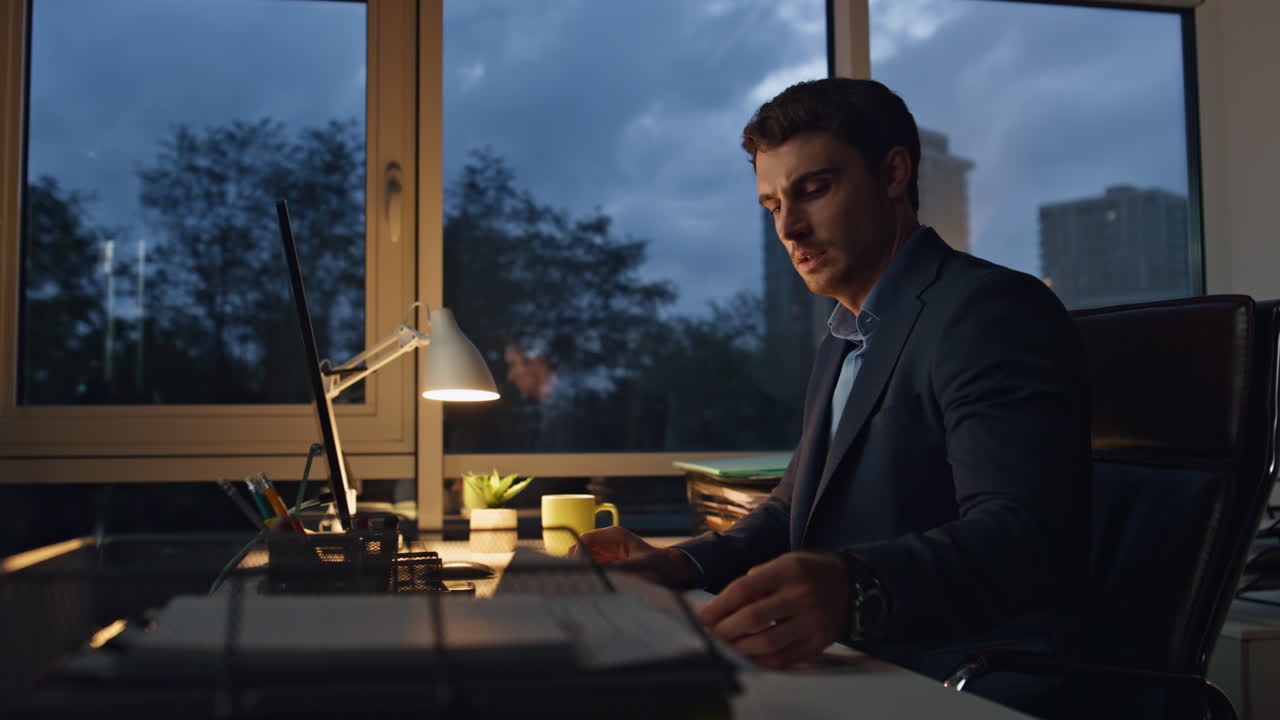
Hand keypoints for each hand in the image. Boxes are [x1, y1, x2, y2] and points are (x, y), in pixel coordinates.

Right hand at [570, 526, 700, 587]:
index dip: (577, 553)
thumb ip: (617, 568)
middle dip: (578, 563)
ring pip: (584, 560)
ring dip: (583, 570)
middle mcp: (608, 542)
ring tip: (585, 585)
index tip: (576, 569)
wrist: (673, 572)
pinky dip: (590, 575)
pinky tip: (593, 586)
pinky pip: (592, 568)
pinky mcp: (609, 564)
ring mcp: (607, 553)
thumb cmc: (660, 567)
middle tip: (580, 580)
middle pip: (581, 549)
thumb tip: (597, 572)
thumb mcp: (639, 568)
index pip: (585, 539)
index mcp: (615, 535)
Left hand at [697, 551, 850, 668]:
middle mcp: (801, 595)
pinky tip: (749, 657)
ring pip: (768, 642)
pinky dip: (763, 661)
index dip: (719, 605)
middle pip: (754, 617)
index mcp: (788, 570)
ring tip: (726, 647)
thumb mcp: (785, 563)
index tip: (703, 617)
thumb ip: (757, 580)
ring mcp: (812, 621)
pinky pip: (786, 658)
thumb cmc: (809, 573)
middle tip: (711, 635)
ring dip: (740, 648)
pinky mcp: (819, 642)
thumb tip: (726, 605)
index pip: (745, 588)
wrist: (853, 586)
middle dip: (726, 630)